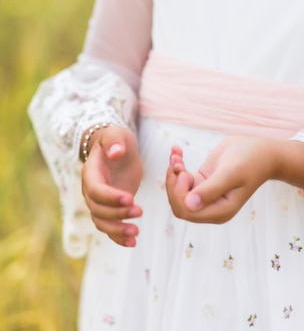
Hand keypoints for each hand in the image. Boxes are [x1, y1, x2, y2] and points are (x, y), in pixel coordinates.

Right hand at [81, 126, 142, 246]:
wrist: (117, 149)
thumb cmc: (116, 139)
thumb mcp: (116, 134)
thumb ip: (115, 141)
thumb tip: (115, 152)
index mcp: (91, 172)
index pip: (95, 190)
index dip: (110, 197)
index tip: (130, 198)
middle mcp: (91, 190)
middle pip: (98, 209)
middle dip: (117, 214)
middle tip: (139, 211)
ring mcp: (99, 202)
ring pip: (102, 222)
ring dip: (117, 230)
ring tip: (136, 233)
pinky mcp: (110, 209)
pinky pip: (109, 228)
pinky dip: (119, 238)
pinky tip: (133, 243)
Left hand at [166, 135, 278, 223]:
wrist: (262, 151)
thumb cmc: (250, 161)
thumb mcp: (231, 173)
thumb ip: (211, 190)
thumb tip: (189, 205)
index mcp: (219, 211)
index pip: (186, 211)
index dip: (178, 194)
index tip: (184, 173)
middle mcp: (211, 207)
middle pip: (179, 204)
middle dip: (173, 184)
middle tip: (177, 162)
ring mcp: (206, 195)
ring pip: (178, 192)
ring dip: (174, 173)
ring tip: (176, 154)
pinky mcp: (203, 182)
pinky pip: (183, 179)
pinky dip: (177, 165)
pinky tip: (177, 150)